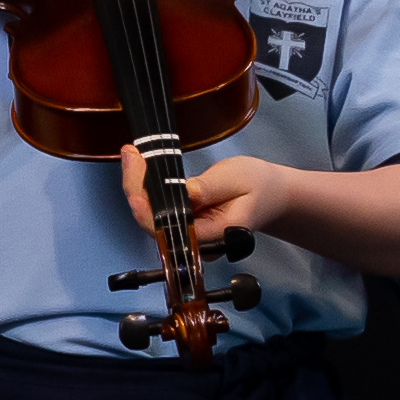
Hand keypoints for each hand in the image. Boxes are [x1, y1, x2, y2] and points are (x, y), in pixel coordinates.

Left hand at [134, 149, 292, 246]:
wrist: (269, 195)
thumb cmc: (257, 186)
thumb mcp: (237, 179)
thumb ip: (210, 188)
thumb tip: (186, 192)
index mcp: (215, 235)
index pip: (171, 229)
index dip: (147, 208)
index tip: (137, 180)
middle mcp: (199, 243)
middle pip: (154, 225)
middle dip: (136, 189)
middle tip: (130, 156)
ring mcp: (190, 236)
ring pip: (152, 218)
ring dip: (138, 187)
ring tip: (132, 157)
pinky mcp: (184, 225)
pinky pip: (159, 212)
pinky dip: (147, 190)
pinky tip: (141, 168)